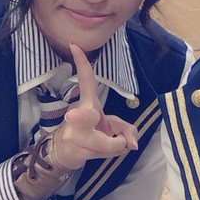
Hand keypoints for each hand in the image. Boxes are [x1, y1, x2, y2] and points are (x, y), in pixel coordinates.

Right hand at [53, 43, 138, 169]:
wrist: (67, 153)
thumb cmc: (92, 133)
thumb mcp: (112, 127)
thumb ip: (127, 130)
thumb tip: (133, 145)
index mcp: (88, 103)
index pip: (85, 80)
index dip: (81, 63)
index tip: (74, 45)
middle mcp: (78, 117)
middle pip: (84, 116)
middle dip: (81, 117)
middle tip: (72, 115)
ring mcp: (74, 135)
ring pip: (107, 143)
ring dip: (117, 145)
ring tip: (113, 142)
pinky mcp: (76, 151)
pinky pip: (105, 153)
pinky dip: (113, 152)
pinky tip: (105, 150)